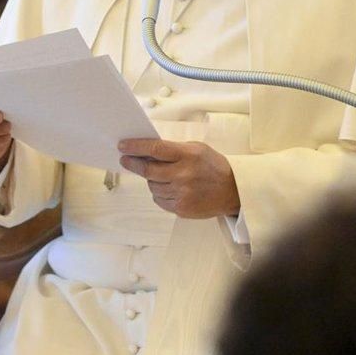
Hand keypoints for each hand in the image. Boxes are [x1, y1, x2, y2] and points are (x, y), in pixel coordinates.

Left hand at [118, 138, 238, 218]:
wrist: (233, 191)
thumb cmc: (213, 166)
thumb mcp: (197, 149)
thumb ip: (173, 149)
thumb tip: (146, 150)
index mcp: (187, 156)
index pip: (155, 150)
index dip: (135, 147)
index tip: (122, 146)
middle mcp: (183, 175)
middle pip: (148, 171)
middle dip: (133, 164)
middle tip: (125, 160)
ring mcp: (182, 194)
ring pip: (152, 186)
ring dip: (151, 179)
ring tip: (161, 175)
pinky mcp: (181, 209)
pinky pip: (159, 199)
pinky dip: (159, 193)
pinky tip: (169, 188)